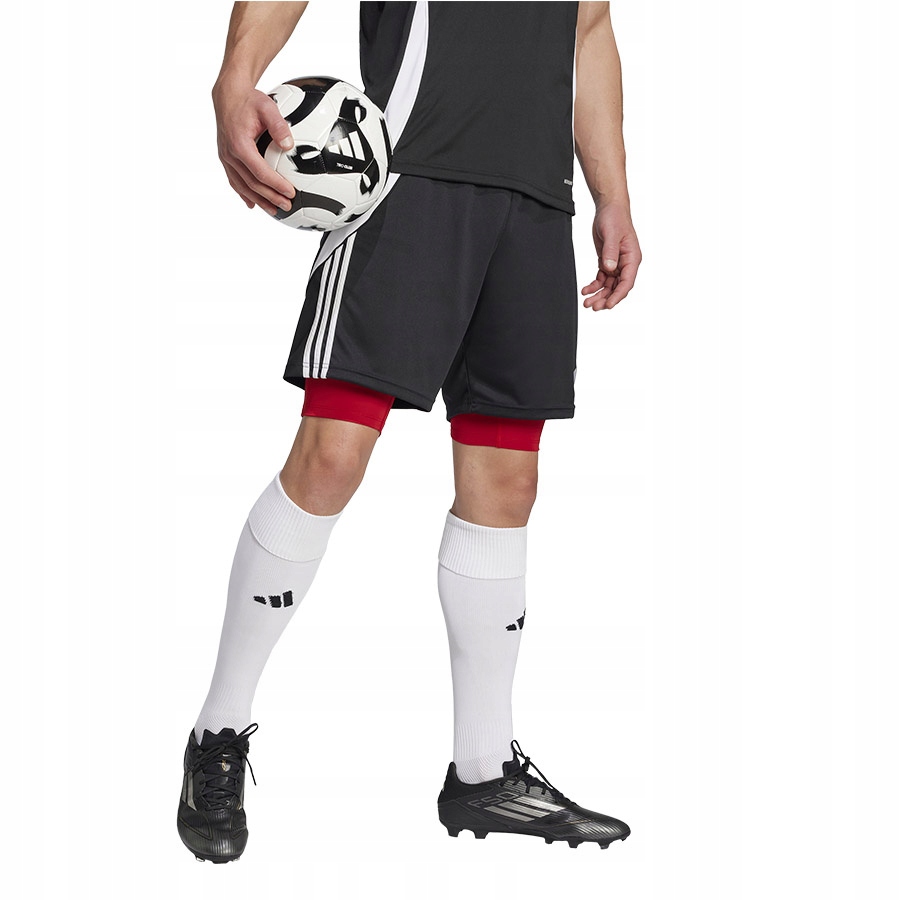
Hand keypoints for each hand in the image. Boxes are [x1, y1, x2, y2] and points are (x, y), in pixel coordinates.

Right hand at [212, 82, 297, 215]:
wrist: (228, 95)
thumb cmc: (248, 100)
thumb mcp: (267, 107)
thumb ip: (279, 126)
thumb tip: (289, 145)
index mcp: (240, 144)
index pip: (260, 172)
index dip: (276, 185)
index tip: (290, 192)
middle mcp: (230, 154)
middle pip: (252, 183)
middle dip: (270, 197)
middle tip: (287, 205)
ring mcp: (225, 157)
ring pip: (242, 186)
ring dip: (259, 200)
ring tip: (274, 210)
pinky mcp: (225, 158)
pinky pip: (234, 180)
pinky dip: (244, 194)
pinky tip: (253, 204)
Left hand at [581, 202, 641, 309]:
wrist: (608, 208)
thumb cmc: (614, 217)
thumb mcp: (612, 234)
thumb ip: (610, 252)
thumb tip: (610, 268)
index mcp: (632, 258)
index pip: (627, 282)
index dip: (618, 295)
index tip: (608, 305)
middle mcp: (626, 264)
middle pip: (617, 288)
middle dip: (606, 299)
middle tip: (593, 306)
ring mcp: (616, 264)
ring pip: (608, 286)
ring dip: (599, 295)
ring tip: (587, 302)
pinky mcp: (607, 262)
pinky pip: (601, 279)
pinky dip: (594, 286)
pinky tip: (585, 290)